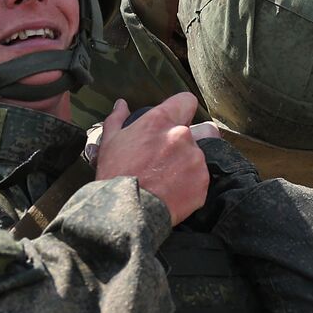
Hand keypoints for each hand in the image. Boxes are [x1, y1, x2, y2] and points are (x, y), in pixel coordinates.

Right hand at [96, 93, 209, 225]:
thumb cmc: (115, 174)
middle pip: (199, 130)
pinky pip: (201, 178)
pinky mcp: (202, 181)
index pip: (187, 101)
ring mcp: (195, 159)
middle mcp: (182, 135)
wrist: (125, 211)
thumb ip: (118, 118)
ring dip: (189, 163)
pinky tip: (174, 191)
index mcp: (161, 121)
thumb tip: (122, 104)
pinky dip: (191, 184)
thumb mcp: (110, 142)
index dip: (182, 109)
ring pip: (200, 155)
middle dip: (189, 140)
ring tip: (169, 178)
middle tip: (171, 156)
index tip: (179, 118)